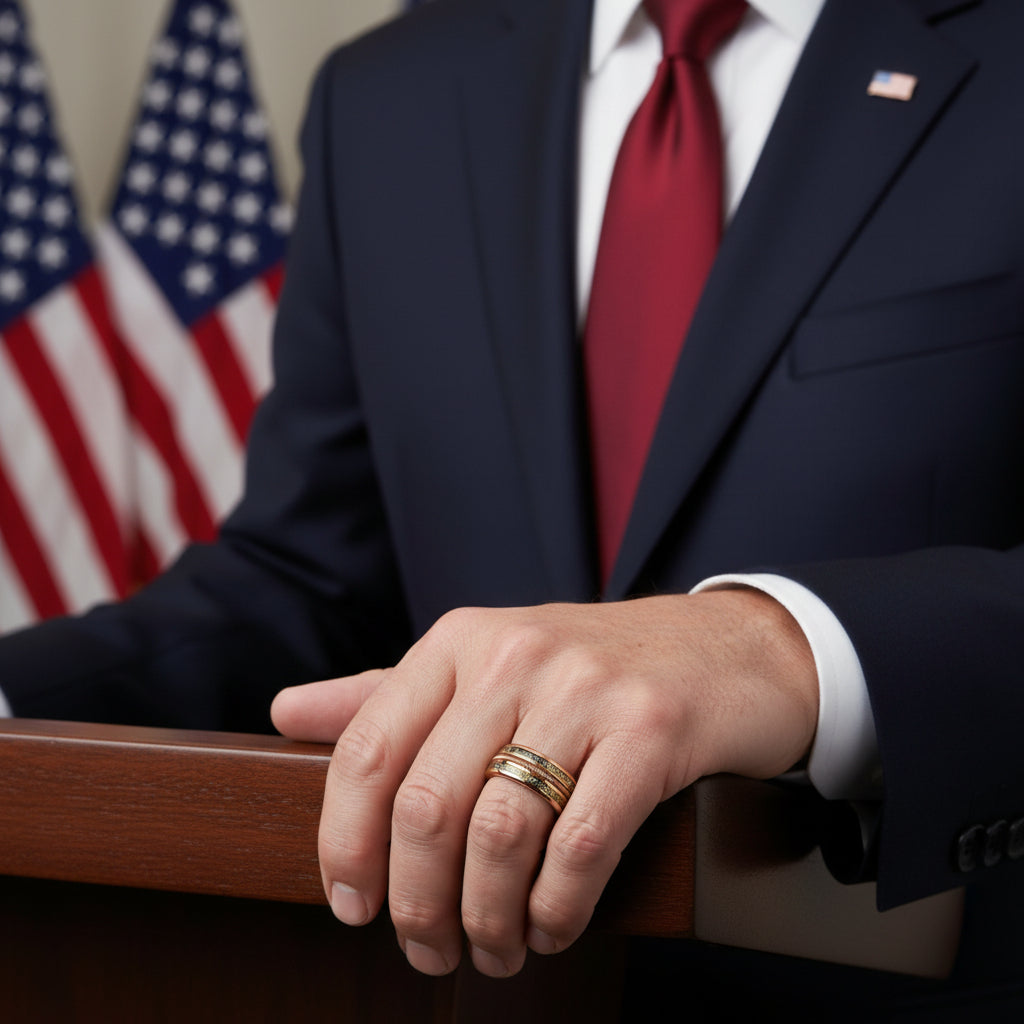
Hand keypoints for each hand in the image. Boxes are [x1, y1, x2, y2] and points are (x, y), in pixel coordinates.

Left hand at [271, 589, 816, 977]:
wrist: (724, 649)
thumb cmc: (590, 669)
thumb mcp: (483, 664)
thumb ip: (387, 694)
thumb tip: (286, 711)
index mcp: (459, 640)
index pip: (369, 750)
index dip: (345, 843)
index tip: (350, 906)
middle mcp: (514, 655)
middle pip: (428, 806)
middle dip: (416, 903)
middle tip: (427, 949)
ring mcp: (587, 690)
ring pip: (500, 834)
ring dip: (485, 918)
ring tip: (490, 948)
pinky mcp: (652, 730)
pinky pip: (582, 846)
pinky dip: (556, 910)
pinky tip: (550, 928)